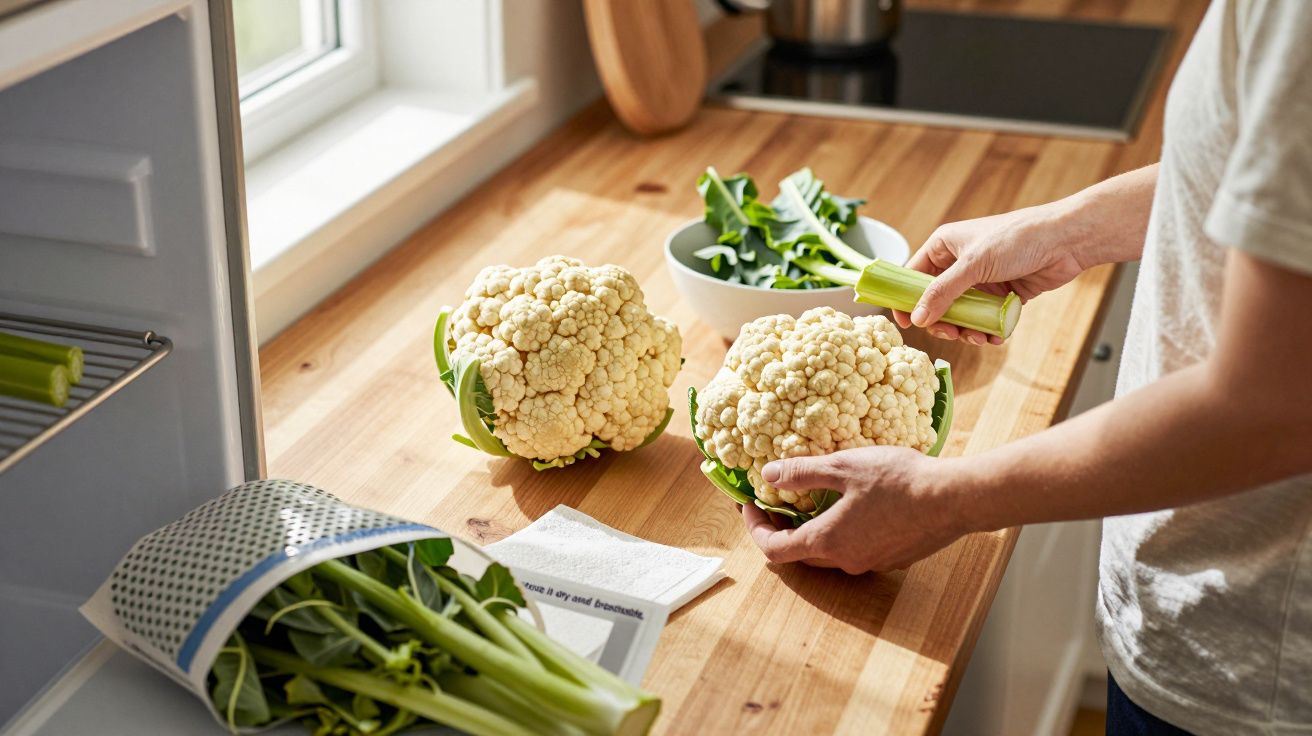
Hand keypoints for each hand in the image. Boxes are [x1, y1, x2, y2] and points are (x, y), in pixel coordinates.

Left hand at [742, 447, 965, 573]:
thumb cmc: (899, 480)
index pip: (773, 549)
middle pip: (799, 554)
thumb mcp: (843, 467)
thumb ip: (802, 473)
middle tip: (777, 501)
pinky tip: (851, 506)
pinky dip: (841, 533)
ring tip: (812, 501)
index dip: (755, 528)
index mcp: (827, 540)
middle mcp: (845, 560)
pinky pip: (855, 550)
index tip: (750, 505)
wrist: (954, 499)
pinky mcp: (891, 558)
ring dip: (812, 531)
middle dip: (782, 529)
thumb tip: (769, 475)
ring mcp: (870, 562)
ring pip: (828, 553)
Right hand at [894, 204, 1089, 344]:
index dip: (906, 299)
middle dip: (942, 321)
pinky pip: (985, 318)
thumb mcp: (974, 265)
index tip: (906, 323)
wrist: (1066, 240)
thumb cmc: (1018, 239)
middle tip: (950, 334)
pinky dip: (987, 330)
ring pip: (961, 313)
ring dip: (966, 330)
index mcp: (945, 246)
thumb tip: (918, 318)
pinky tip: (994, 336)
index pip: (913, 275)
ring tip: (978, 338)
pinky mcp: (1001, 294)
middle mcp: (960, 263)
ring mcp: (981, 280)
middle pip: (936, 300)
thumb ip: (943, 292)